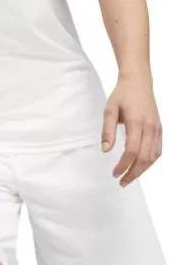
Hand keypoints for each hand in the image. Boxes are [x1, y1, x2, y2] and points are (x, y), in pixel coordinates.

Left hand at [101, 71, 162, 186]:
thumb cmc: (122, 94)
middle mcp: (150, 128)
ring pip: (153, 157)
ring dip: (142, 170)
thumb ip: (107, 131)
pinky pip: (158, 150)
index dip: (123, 165)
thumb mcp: (109, 110)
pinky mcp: (160, 129)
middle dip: (133, 173)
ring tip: (129, 177)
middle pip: (144, 158)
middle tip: (121, 182)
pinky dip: (150, 162)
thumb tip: (105, 150)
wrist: (138, 82)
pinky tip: (141, 165)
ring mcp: (157, 129)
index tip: (114, 173)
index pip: (132, 151)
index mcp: (136, 122)